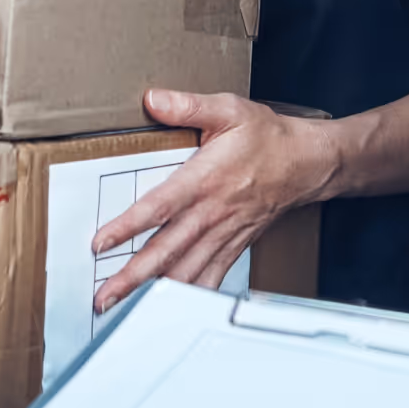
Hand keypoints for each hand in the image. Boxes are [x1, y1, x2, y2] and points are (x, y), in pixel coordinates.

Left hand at [93, 90, 330, 313]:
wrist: (308, 163)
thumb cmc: (269, 138)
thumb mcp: (228, 110)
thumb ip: (187, 106)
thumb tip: (152, 99)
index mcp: (204, 179)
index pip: (159, 207)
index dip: (128, 227)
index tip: (101, 243)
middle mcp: (211, 213)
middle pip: (166, 250)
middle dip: (131, 275)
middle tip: (102, 294)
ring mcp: (223, 234)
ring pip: (184, 270)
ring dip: (151, 291)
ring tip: (121, 306)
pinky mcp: (234, 245)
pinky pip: (209, 276)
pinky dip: (188, 295)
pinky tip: (168, 307)